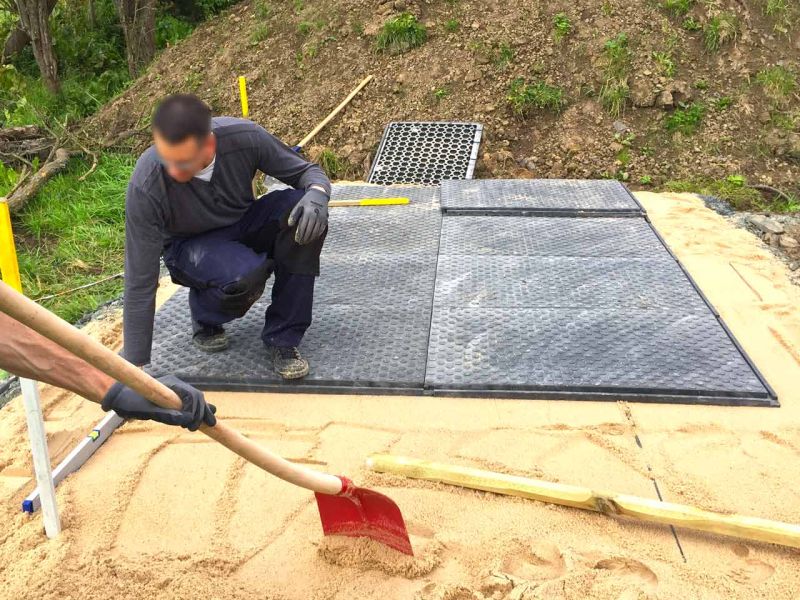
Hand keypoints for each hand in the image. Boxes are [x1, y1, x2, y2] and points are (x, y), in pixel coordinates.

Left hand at [101, 375, 216, 430]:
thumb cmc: (129, 402)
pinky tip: (203, 419)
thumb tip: (185, 420)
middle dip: (201, 412)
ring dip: (201, 412)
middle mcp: (176, 385)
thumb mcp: (146, 410)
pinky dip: (197, 411)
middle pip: (197, 397)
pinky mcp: (172, 398)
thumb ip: (165, 415)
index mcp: (172, 384)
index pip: (192, 395)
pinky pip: (190, 403)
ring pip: (196, 400)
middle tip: (198, 427)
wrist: (118, 397)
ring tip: (208, 424)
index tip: (192, 424)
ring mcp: (175, 391)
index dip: (196, 410)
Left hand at [287, 187, 328, 244]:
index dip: (299, 235)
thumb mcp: (299, 205)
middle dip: (304, 238)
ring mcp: (321, 218)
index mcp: (307, 213)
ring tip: (306, 241)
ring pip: (316, 232)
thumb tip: (290, 224)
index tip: (296, 239)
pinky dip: (317, 235)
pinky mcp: (325, 219)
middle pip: (309, 231)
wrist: (319, 194)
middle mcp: (315, 216)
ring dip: (310, 238)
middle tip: (300, 242)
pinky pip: (321, 229)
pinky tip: (313, 238)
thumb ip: (294, 214)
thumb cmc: (306, 200)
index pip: (302, 227)